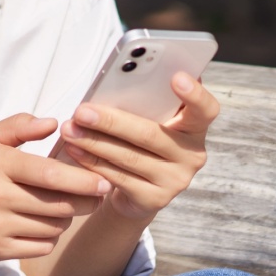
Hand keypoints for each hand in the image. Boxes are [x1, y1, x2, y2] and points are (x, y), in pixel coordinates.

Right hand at [0, 113, 111, 261]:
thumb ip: (20, 126)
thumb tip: (54, 123)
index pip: (48, 174)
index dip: (82, 179)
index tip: (104, 180)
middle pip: (58, 204)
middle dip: (85, 200)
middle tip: (98, 194)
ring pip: (53, 227)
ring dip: (67, 217)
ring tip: (63, 204)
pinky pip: (41, 246)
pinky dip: (51, 236)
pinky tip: (44, 222)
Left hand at [58, 72, 218, 221]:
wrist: (135, 190)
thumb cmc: (139, 141)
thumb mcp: (146, 119)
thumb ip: (143, 102)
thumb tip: (119, 76)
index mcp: (194, 127)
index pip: (206, 110)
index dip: (195, 94)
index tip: (176, 76)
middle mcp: (192, 155)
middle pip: (151, 135)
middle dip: (111, 122)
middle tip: (82, 111)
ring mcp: (175, 180)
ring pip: (130, 158)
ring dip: (94, 142)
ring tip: (70, 129)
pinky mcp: (155, 200)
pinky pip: (118, 178)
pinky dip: (92, 162)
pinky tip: (74, 149)